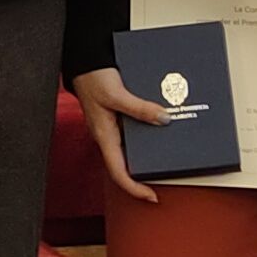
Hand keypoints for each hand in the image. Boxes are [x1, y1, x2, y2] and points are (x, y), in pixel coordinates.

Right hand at [71, 67, 167, 204]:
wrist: (85, 60)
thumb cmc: (92, 78)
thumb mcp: (117, 93)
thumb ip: (140, 108)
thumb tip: (164, 120)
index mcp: (105, 136)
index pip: (118, 173)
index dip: (134, 188)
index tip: (152, 196)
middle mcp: (110, 135)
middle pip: (128, 163)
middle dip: (147, 172)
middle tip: (168, 175)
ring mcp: (115, 126)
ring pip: (134, 146)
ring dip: (151, 150)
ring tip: (171, 150)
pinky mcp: (120, 116)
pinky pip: (136, 129)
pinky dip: (150, 128)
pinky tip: (163, 122)